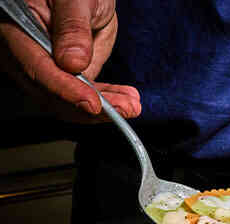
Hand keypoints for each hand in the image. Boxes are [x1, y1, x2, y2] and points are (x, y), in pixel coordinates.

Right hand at [0, 0, 140, 121]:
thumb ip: (72, 27)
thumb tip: (72, 64)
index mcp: (16, 30)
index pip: (37, 67)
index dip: (65, 89)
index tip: (92, 103)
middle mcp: (25, 53)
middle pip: (52, 92)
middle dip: (91, 106)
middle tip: (125, 108)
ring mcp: (45, 66)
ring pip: (69, 99)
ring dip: (104, 107)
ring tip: (132, 105)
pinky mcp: (65, 73)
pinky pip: (83, 93)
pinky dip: (107, 99)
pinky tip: (128, 100)